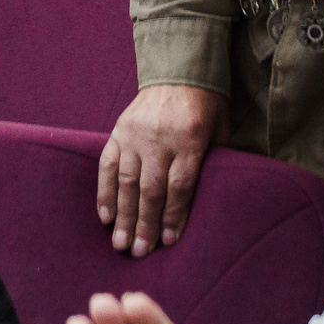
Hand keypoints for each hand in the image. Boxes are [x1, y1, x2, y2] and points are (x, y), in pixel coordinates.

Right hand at [98, 84, 224, 255]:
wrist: (179, 70)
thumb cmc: (206, 106)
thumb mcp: (219, 131)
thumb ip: (209, 164)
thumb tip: (198, 206)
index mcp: (189, 139)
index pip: (179, 185)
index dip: (173, 216)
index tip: (167, 242)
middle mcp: (159, 138)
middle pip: (150, 188)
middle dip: (145, 224)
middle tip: (139, 253)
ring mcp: (135, 134)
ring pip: (126, 181)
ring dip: (123, 215)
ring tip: (120, 243)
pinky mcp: (118, 130)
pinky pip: (107, 164)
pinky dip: (104, 191)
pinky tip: (105, 216)